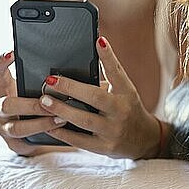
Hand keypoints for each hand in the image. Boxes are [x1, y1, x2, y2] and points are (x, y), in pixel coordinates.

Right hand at [0, 51, 69, 155]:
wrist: (41, 137)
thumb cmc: (44, 106)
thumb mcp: (41, 91)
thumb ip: (48, 81)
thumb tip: (73, 67)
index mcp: (6, 90)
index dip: (1, 63)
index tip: (12, 52)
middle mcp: (1, 108)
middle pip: (6, 104)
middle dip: (29, 104)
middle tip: (48, 101)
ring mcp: (5, 128)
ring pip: (17, 127)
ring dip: (40, 122)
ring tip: (61, 118)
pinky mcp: (14, 144)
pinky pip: (25, 142)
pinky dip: (43, 135)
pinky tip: (59, 132)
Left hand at [38, 36, 161, 159]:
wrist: (144, 140)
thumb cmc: (128, 109)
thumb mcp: (124, 91)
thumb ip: (107, 78)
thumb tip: (84, 57)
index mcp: (127, 93)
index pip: (117, 72)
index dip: (109, 56)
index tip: (98, 40)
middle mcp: (121, 111)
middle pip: (96, 97)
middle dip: (71, 88)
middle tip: (50, 80)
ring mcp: (113, 131)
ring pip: (84, 120)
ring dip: (61, 110)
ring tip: (44, 101)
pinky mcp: (104, 147)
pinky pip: (79, 140)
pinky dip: (62, 132)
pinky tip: (48, 123)